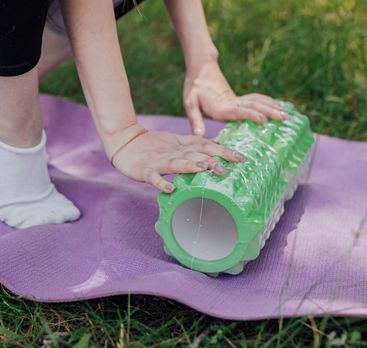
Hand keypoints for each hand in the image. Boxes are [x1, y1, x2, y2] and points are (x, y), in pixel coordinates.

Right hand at [109, 125, 245, 192]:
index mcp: (183, 145)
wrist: (124, 141)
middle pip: (196, 155)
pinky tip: (170, 189)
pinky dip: (161, 183)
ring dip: (191, 166)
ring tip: (204, 169)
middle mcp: (174, 152)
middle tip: (227, 169)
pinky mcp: (145, 170)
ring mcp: (159, 161)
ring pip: (177, 163)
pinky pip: (154, 177)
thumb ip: (196, 146)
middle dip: (212, 161)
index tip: (242, 158)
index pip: (207, 146)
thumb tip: (218, 147)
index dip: (224, 151)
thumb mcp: (177, 143)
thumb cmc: (153, 145)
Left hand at [183, 60, 289, 135]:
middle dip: (270, 112)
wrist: (201, 70)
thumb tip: (198, 135)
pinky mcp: (238, 98)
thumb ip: (194, 119)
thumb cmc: (194, 88)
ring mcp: (237, 100)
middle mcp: (232, 102)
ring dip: (273, 107)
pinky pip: (256, 100)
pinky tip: (278, 106)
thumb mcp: (189, 103)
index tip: (264, 120)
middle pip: (254, 106)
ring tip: (288, 114)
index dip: (251, 115)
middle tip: (286, 118)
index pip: (239, 110)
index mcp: (221, 106)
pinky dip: (268, 102)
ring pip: (258, 102)